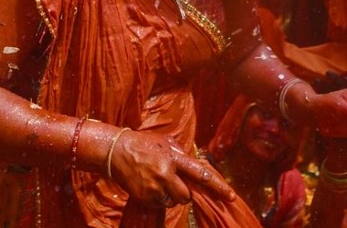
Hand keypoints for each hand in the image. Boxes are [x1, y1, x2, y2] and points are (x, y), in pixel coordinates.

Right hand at [110, 130, 235, 207]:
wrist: (115, 151)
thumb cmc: (143, 144)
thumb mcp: (165, 143)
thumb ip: (181, 154)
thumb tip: (196, 165)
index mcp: (174, 158)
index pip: (201, 174)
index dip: (218, 186)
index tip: (231, 196)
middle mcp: (166, 174)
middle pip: (186, 197)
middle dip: (184, 194)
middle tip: (174, 183)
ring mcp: (154, 187)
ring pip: (172, 202)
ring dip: (169, 196)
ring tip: (157, 181)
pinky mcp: (144, 197)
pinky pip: (159, 204)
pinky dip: (157, 198)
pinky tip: (148, 185)